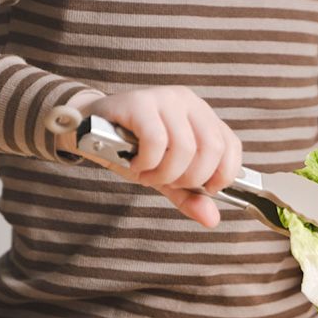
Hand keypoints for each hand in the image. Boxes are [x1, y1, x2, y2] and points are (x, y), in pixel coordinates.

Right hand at [60, 87, 242, 228]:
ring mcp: (164, 98)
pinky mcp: (139, 102)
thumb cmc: (130, 150)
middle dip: (190, 178)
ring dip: (164, 173)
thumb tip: (212, 219)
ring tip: (146, 173)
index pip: (231, 146)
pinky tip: (135, 164)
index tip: (203, 189)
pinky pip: (156, 141)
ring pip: (184, 148)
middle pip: (212, 149)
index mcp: (201, 115)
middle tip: (165, 181)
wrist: (87, 130)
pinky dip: (146, 162)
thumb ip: (189, 196)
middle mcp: (187, 101)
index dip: (222, 175)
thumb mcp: (165, 176)